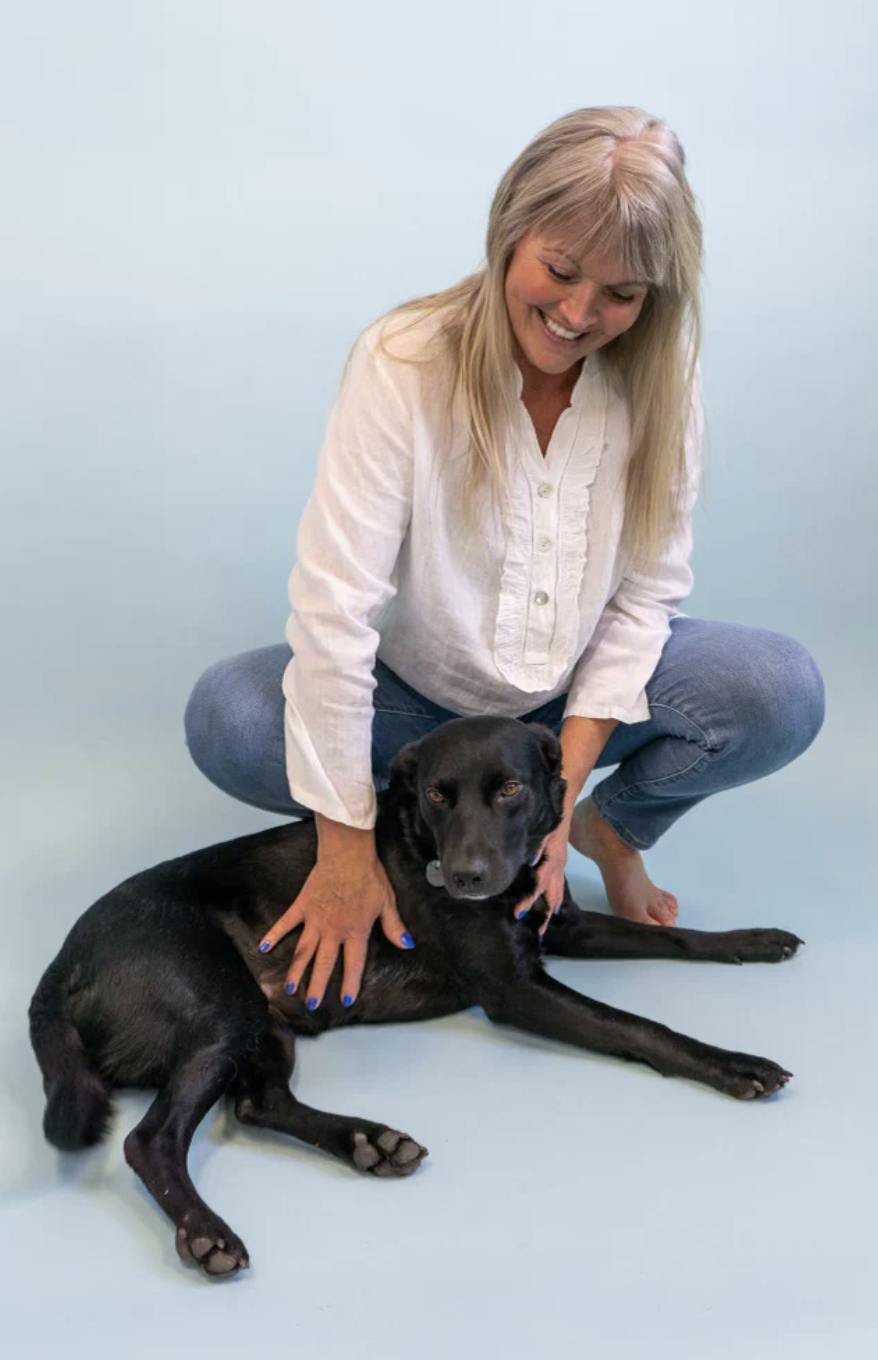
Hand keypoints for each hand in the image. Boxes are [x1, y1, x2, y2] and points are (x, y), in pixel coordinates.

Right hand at [258, 833, 413, 1009]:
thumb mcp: (387, 902)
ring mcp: (315, 919)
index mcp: (355, 931)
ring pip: (303, 950)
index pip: (353, 963)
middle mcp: (333, 930)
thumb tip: (407, 945)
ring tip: (290, 988)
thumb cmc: (369, 876)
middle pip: (324, 963)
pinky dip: (274, 935)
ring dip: (296, 970)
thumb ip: (394, 927)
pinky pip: (285, 923)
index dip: (351, 983)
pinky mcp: (302, 905)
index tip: (346, 1000)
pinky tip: (264, 947)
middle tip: (312, 1004)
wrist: (347, 852)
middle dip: (317, 985)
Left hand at [512, 819, 569, 934]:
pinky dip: (555, 898)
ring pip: (558, 892)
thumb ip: (534, 845)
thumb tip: (528, 861)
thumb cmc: (549, 816)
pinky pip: (558, 884)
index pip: (540, 885)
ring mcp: (561, 864)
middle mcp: (558, 865)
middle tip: (538, 932)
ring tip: (545, 926)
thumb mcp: (541, 830)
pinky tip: (553, 907)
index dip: (529, 900)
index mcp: (553, 859)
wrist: (563, 803)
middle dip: (545, 914)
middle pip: (552, 895)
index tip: (518, 913)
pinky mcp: (559, 862)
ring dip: (551, 909)